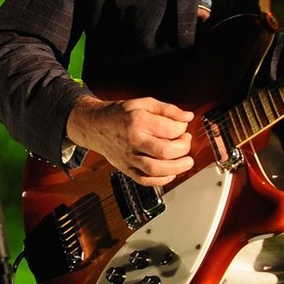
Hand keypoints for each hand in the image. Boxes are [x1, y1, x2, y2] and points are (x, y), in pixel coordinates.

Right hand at [66, 95, 194, 186]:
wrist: (95, 125)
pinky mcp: (126, 169)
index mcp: (139, 122)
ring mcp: (129, 157)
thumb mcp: (143, 103)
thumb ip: (167, 109)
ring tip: (187, 162)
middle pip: (164, 151)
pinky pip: (145, 180)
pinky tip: (170, 173)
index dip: (182, 128)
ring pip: (155, 169)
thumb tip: (188, 116)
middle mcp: (134, 141)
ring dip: (177, 168)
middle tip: (186, 142)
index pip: (170, 129)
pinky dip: (161, 180)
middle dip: (183, 148)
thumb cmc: (120, 114)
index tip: (182, 126)